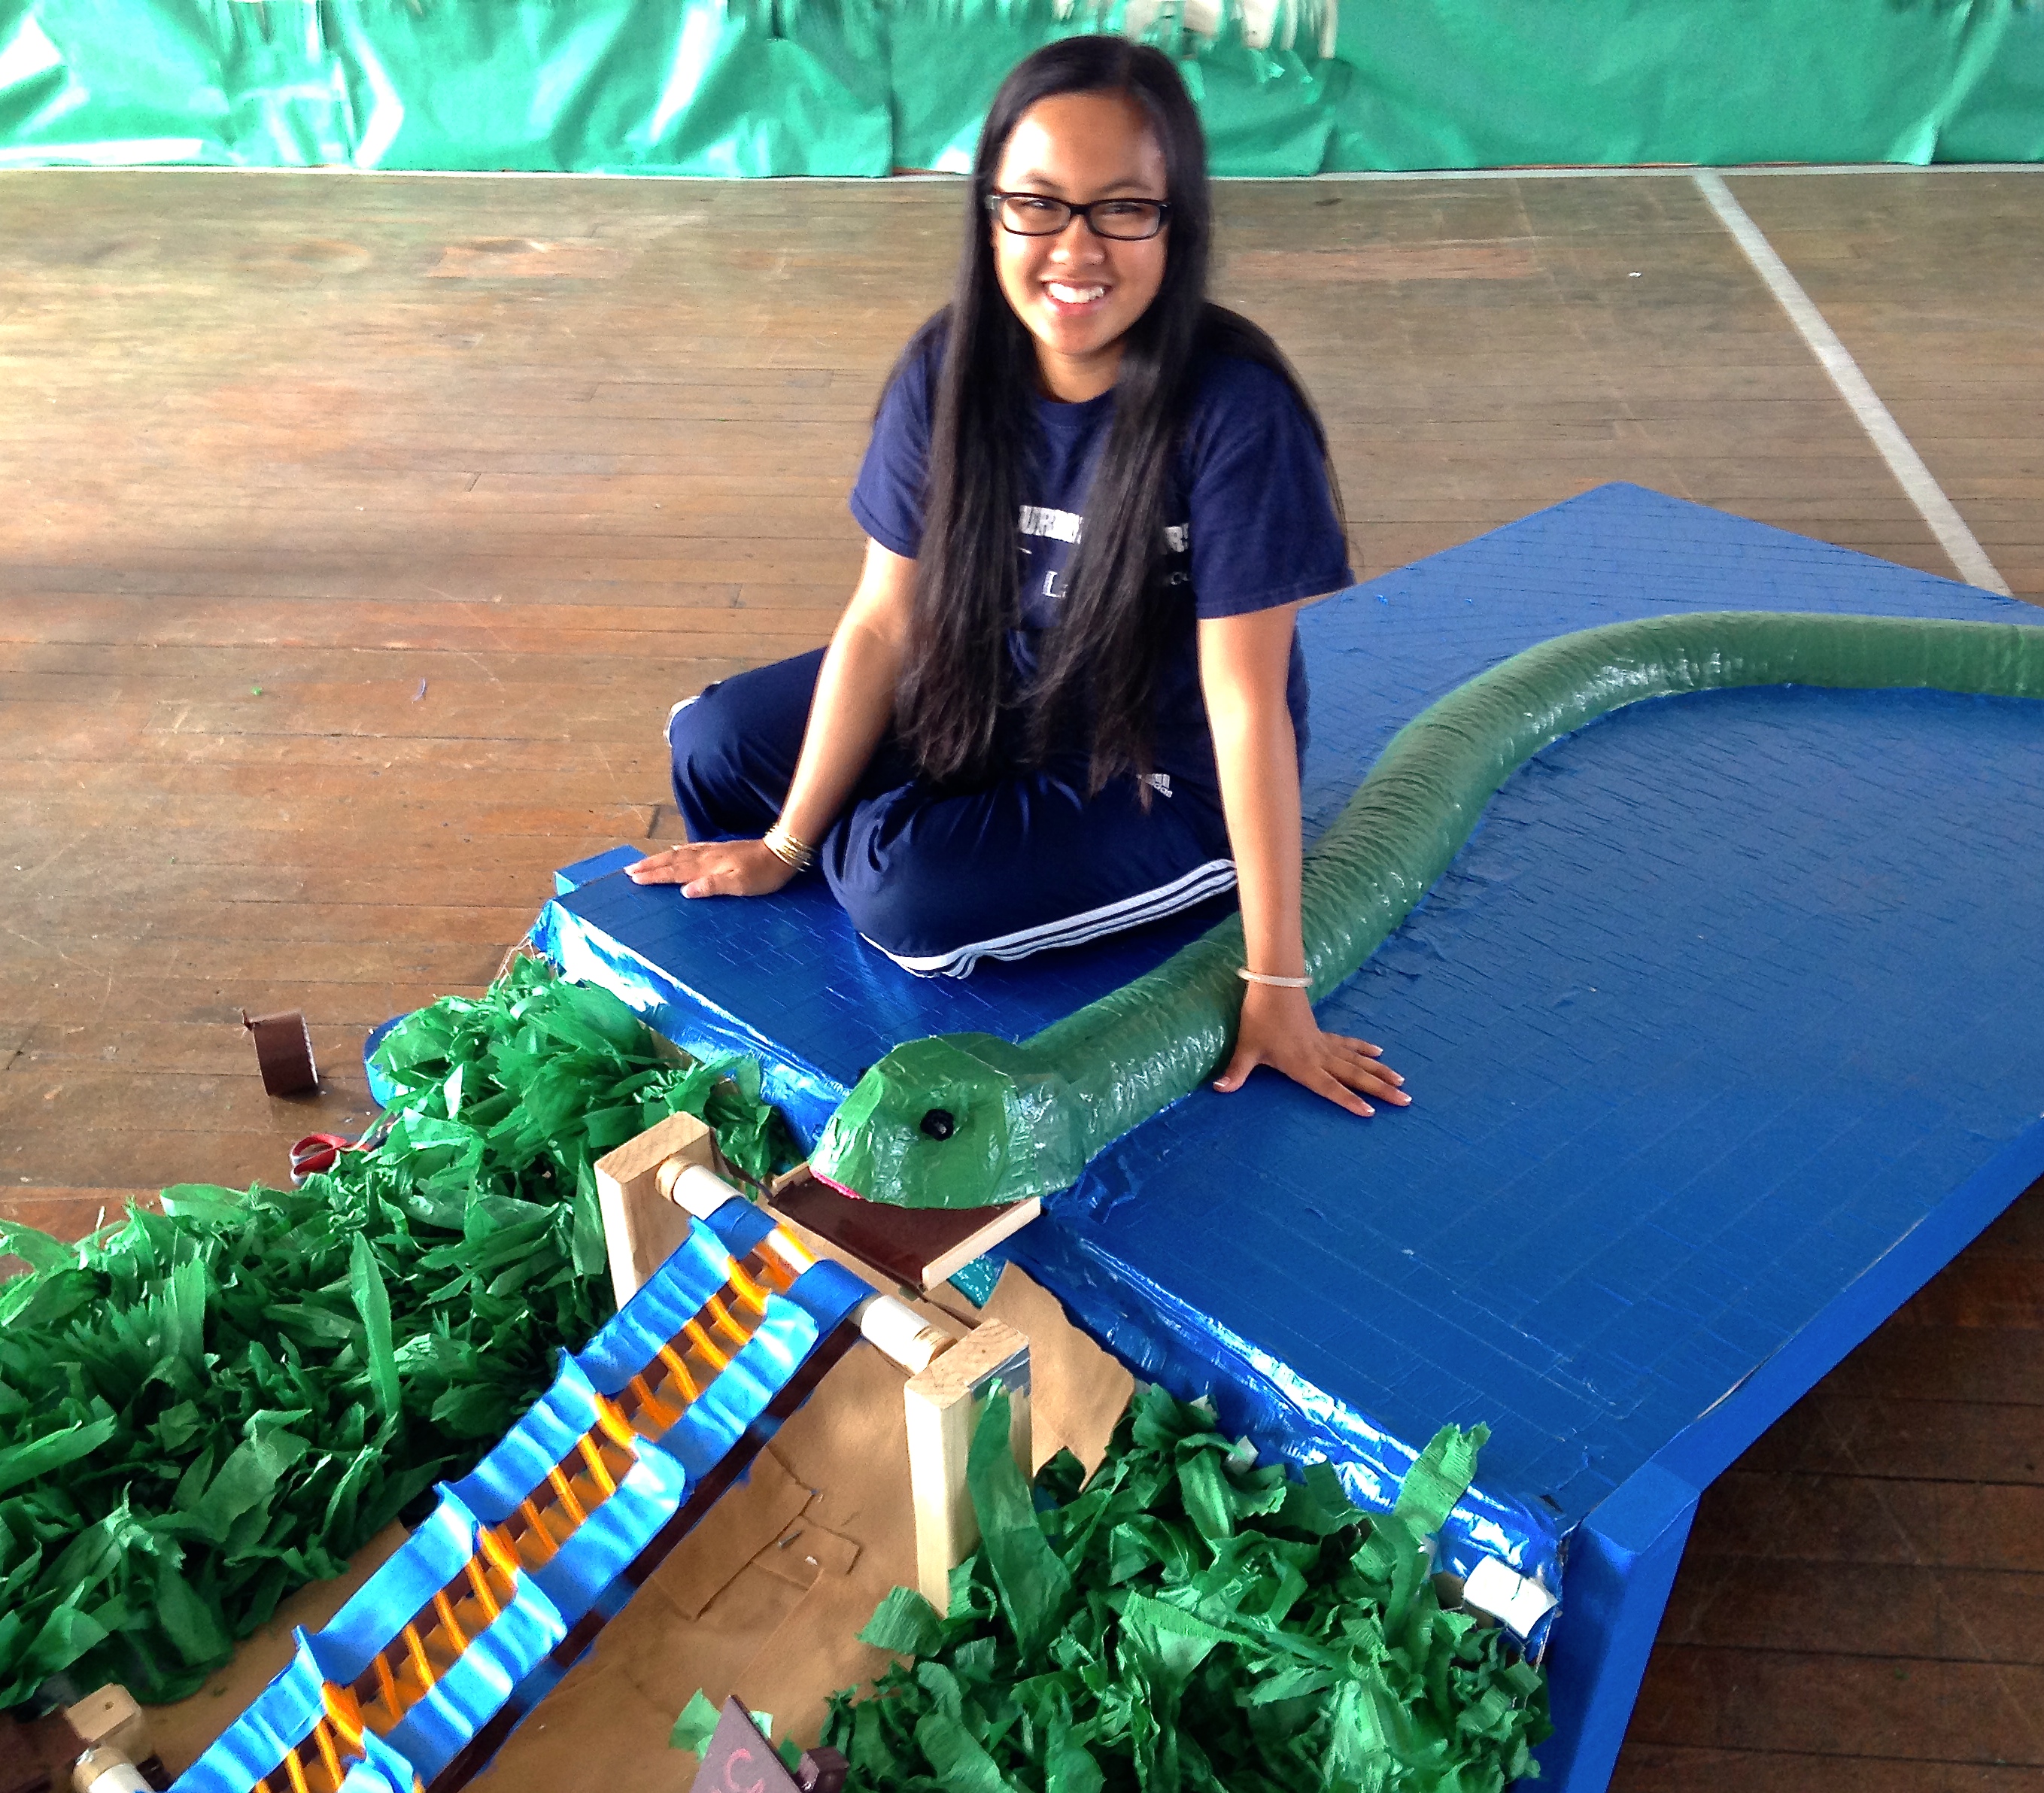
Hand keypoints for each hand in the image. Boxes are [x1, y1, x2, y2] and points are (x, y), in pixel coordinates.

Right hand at [624, 839, 797, 898]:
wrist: (781, 852)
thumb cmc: (763, 874)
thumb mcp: (740, 885)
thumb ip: (712, 886)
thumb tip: (685, 891)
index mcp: (707, 867)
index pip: (675, 872)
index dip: (654, 875)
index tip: (634, 878)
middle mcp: (706, 856)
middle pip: (671, 861)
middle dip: (650, 866)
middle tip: (629, 870)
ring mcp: (712, 851)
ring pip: (679, 854)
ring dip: (659, 858)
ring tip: (643, 863)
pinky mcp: (720, 849)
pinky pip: (690, 849)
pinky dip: (677, 852)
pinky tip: (674, 853)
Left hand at [1212, 982, 1410, 1117]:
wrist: (1272, 985)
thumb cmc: (1259, 1018)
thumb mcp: (1247, 1048)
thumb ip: (1236, 1072)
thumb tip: (1218, 1090)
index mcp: (1302, 1065)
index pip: (1330, 1087)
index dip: (1349, 1100)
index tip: (1371, 1112)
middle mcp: (1319, 1056)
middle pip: (1354, 1075)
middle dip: (1380, 1089)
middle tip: (1405, 1099)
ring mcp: (1323, 1044)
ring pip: (1357, 1060)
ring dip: (1379, 1071)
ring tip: (1401, 1081)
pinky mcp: (1322, 1033)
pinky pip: (1348, 1044)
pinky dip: (1363, 1048)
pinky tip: (1379, 1052)